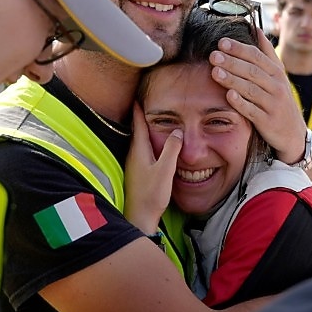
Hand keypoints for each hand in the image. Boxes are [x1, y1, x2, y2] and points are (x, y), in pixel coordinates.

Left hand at [123, 103, 181, 232]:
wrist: (140, 217)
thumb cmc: (151, 195)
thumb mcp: (165, 170)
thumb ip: (172, 150)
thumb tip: (178, 131)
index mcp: (138, 150)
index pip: (137, 123)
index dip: (139, 108)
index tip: (140, 94)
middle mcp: (133, 155)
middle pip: (137, 129)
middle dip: (142, 116)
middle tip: (147, 102)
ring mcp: (134, 164)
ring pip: (139, 140)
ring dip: (144, 129)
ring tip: (152, 119)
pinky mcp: (137, 172)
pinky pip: (142, 150)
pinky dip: (147, 142)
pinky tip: (154, 145)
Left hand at [210, 34, 305, 163]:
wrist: (293, 133)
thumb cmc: (279, 99)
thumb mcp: (278, 75)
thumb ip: (267, 52)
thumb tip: (256, 28)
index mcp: (277, 73)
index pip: (257, 56)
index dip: (239, 49)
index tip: (222, 42)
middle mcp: (276, 87)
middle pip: (252, 71)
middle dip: (232, 62)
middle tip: (214, 55)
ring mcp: (272, 105)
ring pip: (251, 89)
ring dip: (233, 80)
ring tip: (215, 72)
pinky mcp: (267, 122)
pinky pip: (252, 111)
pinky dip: (241, 103)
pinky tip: (228, 95)